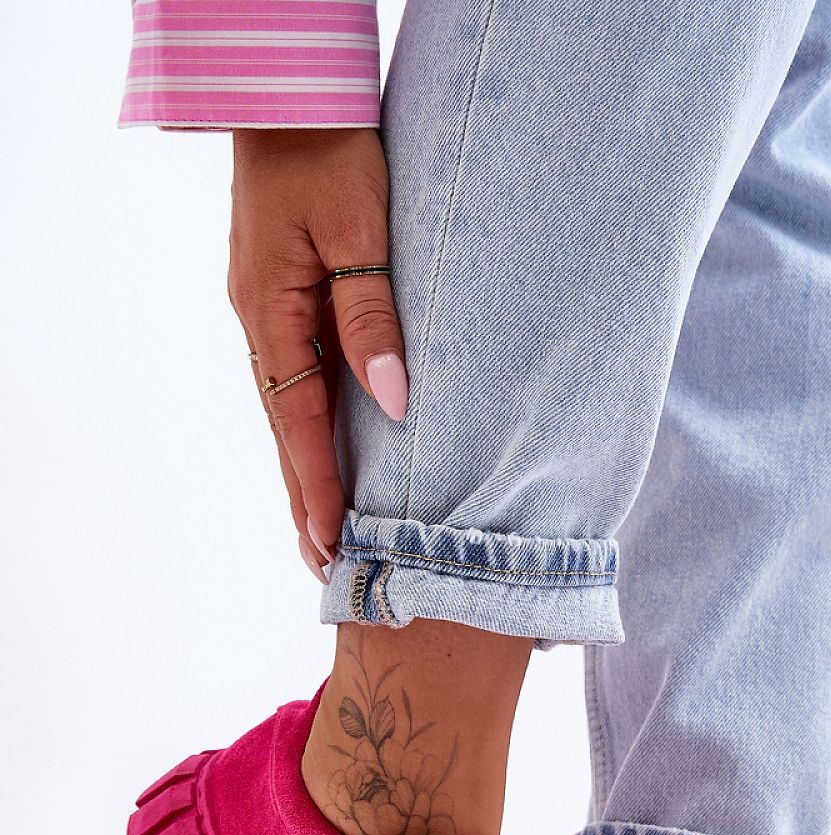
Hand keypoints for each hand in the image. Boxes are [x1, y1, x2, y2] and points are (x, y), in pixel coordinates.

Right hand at [228, 128, 406, 576]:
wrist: (288, 94)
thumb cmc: (330, 150)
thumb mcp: (360, 229)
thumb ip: (372, 315)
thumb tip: (392, 401)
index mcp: (272, 313)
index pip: (299, 423)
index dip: (318, 488)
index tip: (333, 544)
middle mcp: (263, 324)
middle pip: (286, 431)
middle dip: (306, 501)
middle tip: (325, 568)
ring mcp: (268, 314)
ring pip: (290, 411)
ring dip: (306, 473)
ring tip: (324, 532)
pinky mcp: (284, 301)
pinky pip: (299, 381)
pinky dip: (311, 430)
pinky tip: (326, 455)